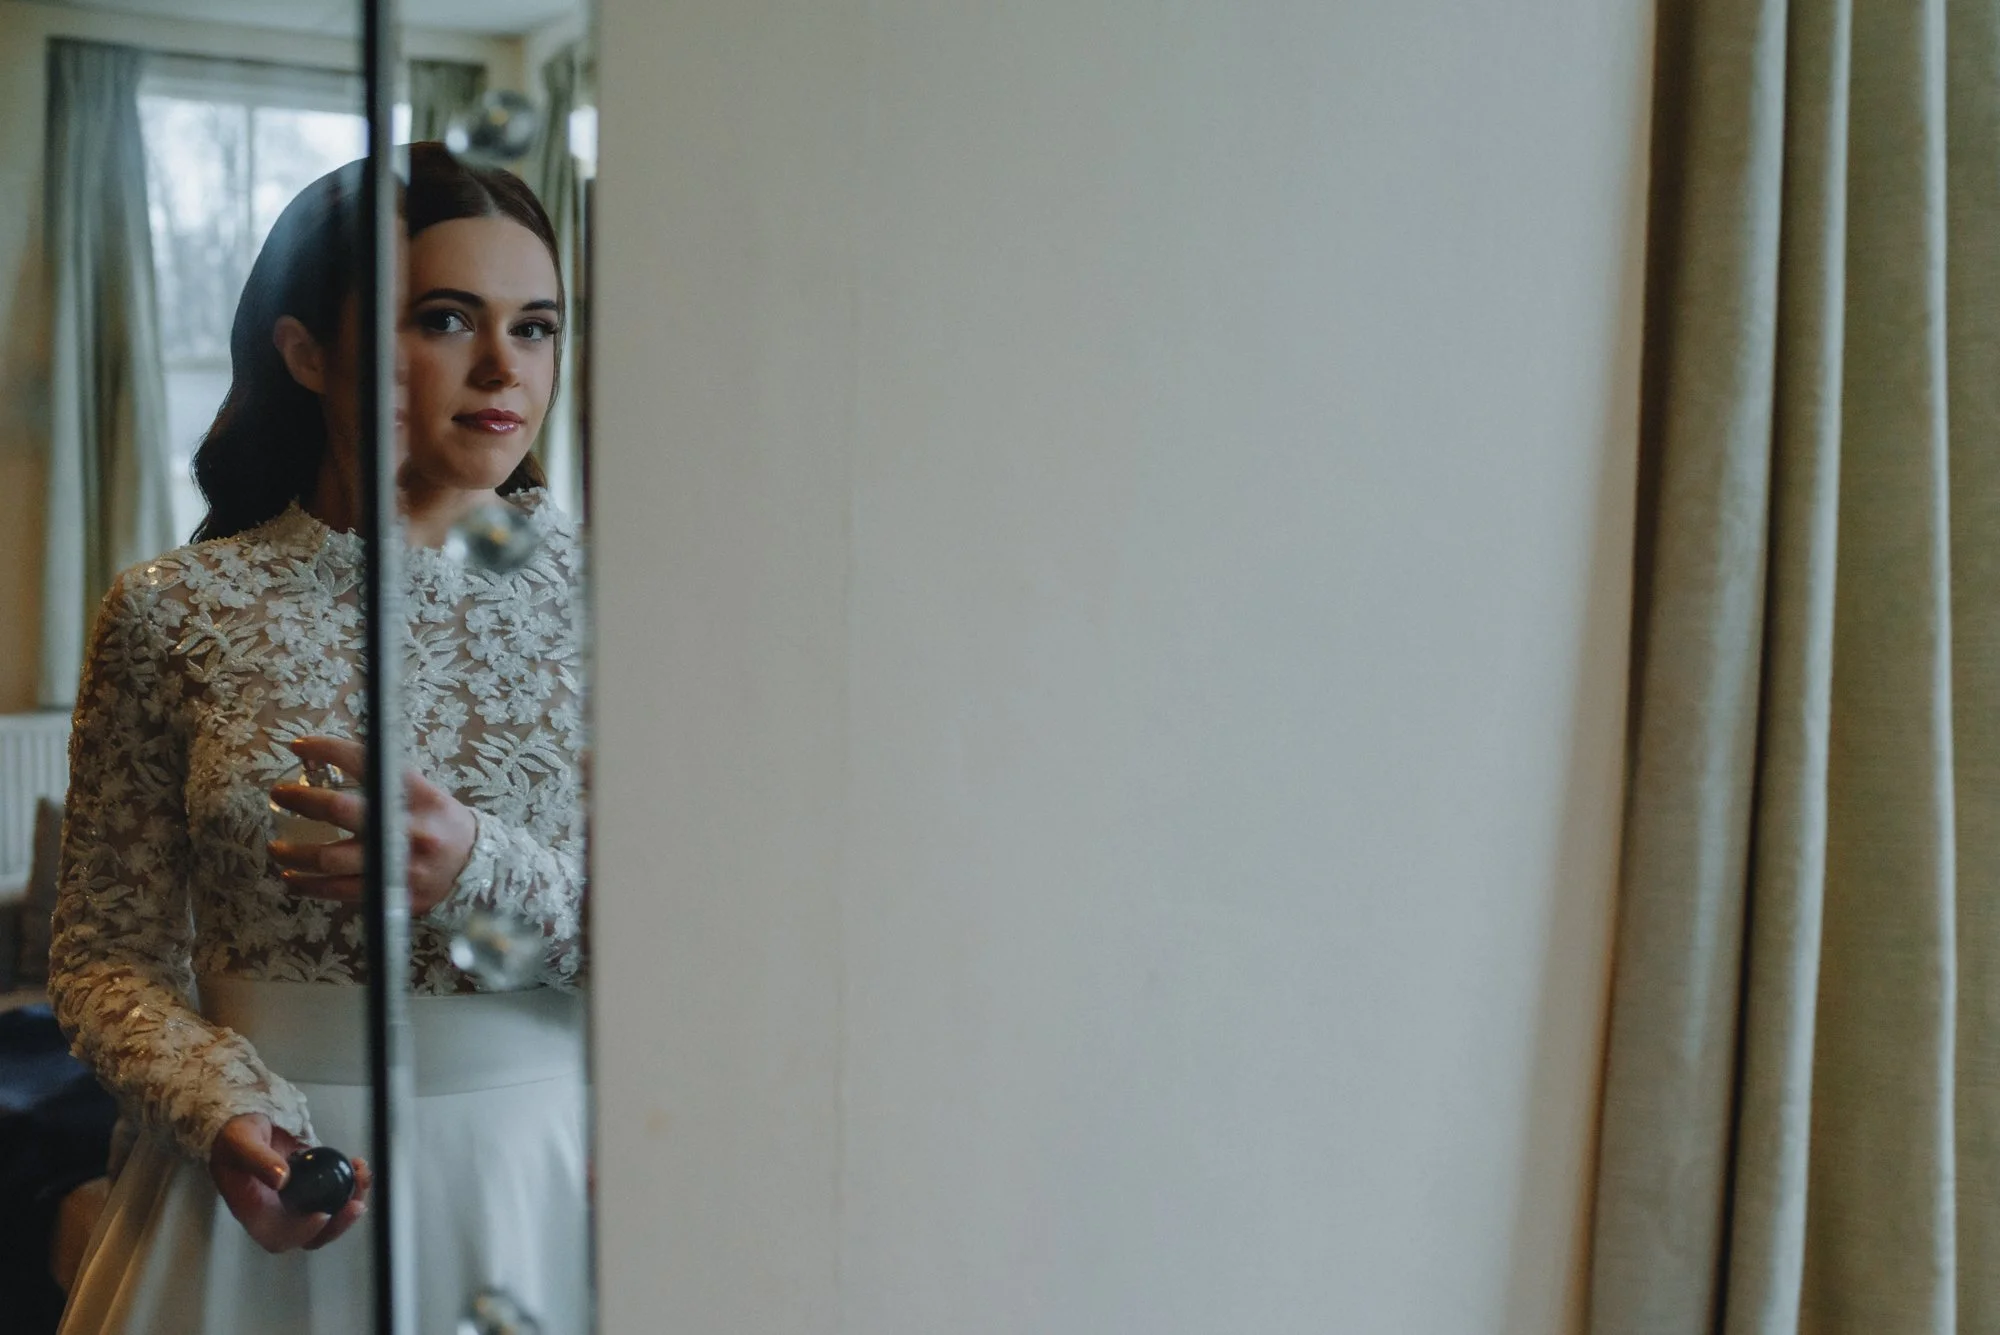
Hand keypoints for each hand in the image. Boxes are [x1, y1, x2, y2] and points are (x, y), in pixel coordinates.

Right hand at [209, 1114, 370, 1252]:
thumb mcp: (241, 1142)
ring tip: (362, 1176)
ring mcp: (294, 1202)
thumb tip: (282, 1180)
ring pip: (326, 1219)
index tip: (323, 1214)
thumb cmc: (235, 1137)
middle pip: (309, 1237)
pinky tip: (356, 1164)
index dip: (302, 1233)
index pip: (278, 1236)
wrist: (243, 1125)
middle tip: (356, 1203)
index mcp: (253, 1210)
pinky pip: (333, 1198)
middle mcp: (275, 1213)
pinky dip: (350, 1186)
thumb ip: (258, 1160)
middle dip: (338, 1225)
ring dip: (350, 1204)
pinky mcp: (310, 1189)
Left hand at [267, 735, 477, 914]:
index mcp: (417, 794)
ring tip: (277, 847)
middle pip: (341, 810)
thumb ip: (384, 782)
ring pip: (331, 858)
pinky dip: (309, 886)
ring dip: (295, 852)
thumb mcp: (423, 793)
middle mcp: (407, 827)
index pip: (366, 762)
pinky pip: (339, 891)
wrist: (475, 869)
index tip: (299, 746)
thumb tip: (325, 763)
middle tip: (279, 794)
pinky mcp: (391, 895)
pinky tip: (292, 879)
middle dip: (302, 800)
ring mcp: (398, 863)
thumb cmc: (440, 824)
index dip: (327, 750)